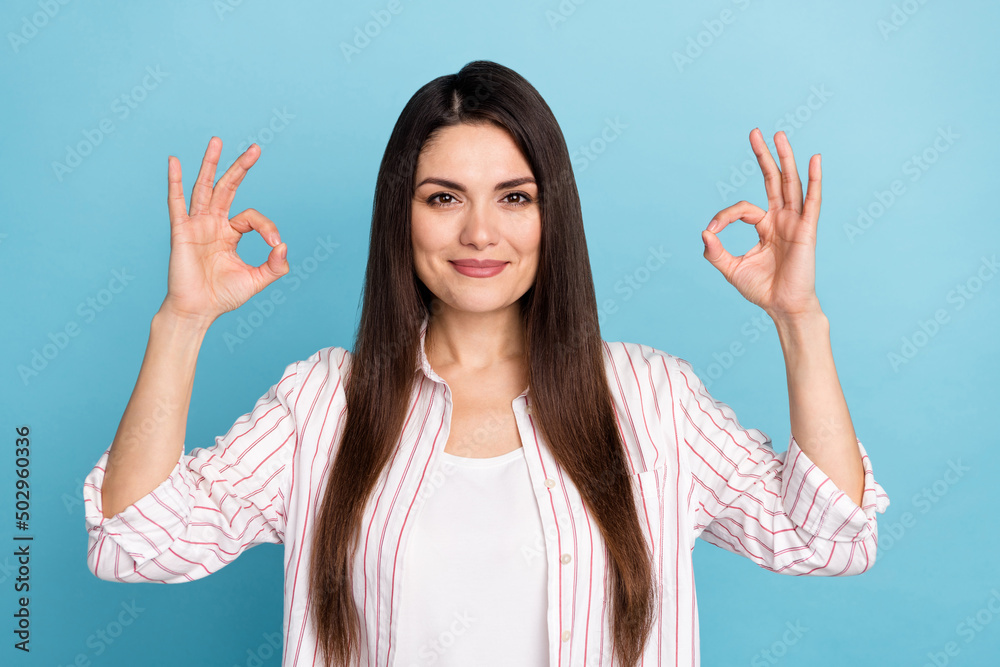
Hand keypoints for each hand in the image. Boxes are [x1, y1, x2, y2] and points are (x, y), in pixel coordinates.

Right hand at [161, 137, 287, 324]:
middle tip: (256, 149)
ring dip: (210, 164)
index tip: (274, 243)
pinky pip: (176, 202)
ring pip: (204, 188)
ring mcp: (196, 225)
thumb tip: (283, 244)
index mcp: (230, 234)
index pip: (251, 217)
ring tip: (217, 141)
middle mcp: (213, 224)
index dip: (266, 226)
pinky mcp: (182, 231)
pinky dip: (174, 181)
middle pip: (227, 188)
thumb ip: (275, 265)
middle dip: (240, 168)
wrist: (198, 311)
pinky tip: (174, 161)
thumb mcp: (257, 280)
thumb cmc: (223, 296)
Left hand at [701, 129, 822, 322]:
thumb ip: (716, 252)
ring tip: (779, 135)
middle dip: (764, 157)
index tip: (712, 232)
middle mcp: (781, 220)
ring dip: (785, 159)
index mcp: (764, 227)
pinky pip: (812, 201)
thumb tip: (705, 232)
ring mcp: (795, 222)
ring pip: (790, 184)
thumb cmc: (762, 289)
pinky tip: (814, 159)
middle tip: (755, 132)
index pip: (743, 208)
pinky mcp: (806, 230)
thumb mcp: (731, 269)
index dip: (724, 216)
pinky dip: (814, 180)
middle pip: (773, 180)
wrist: (782, 307)